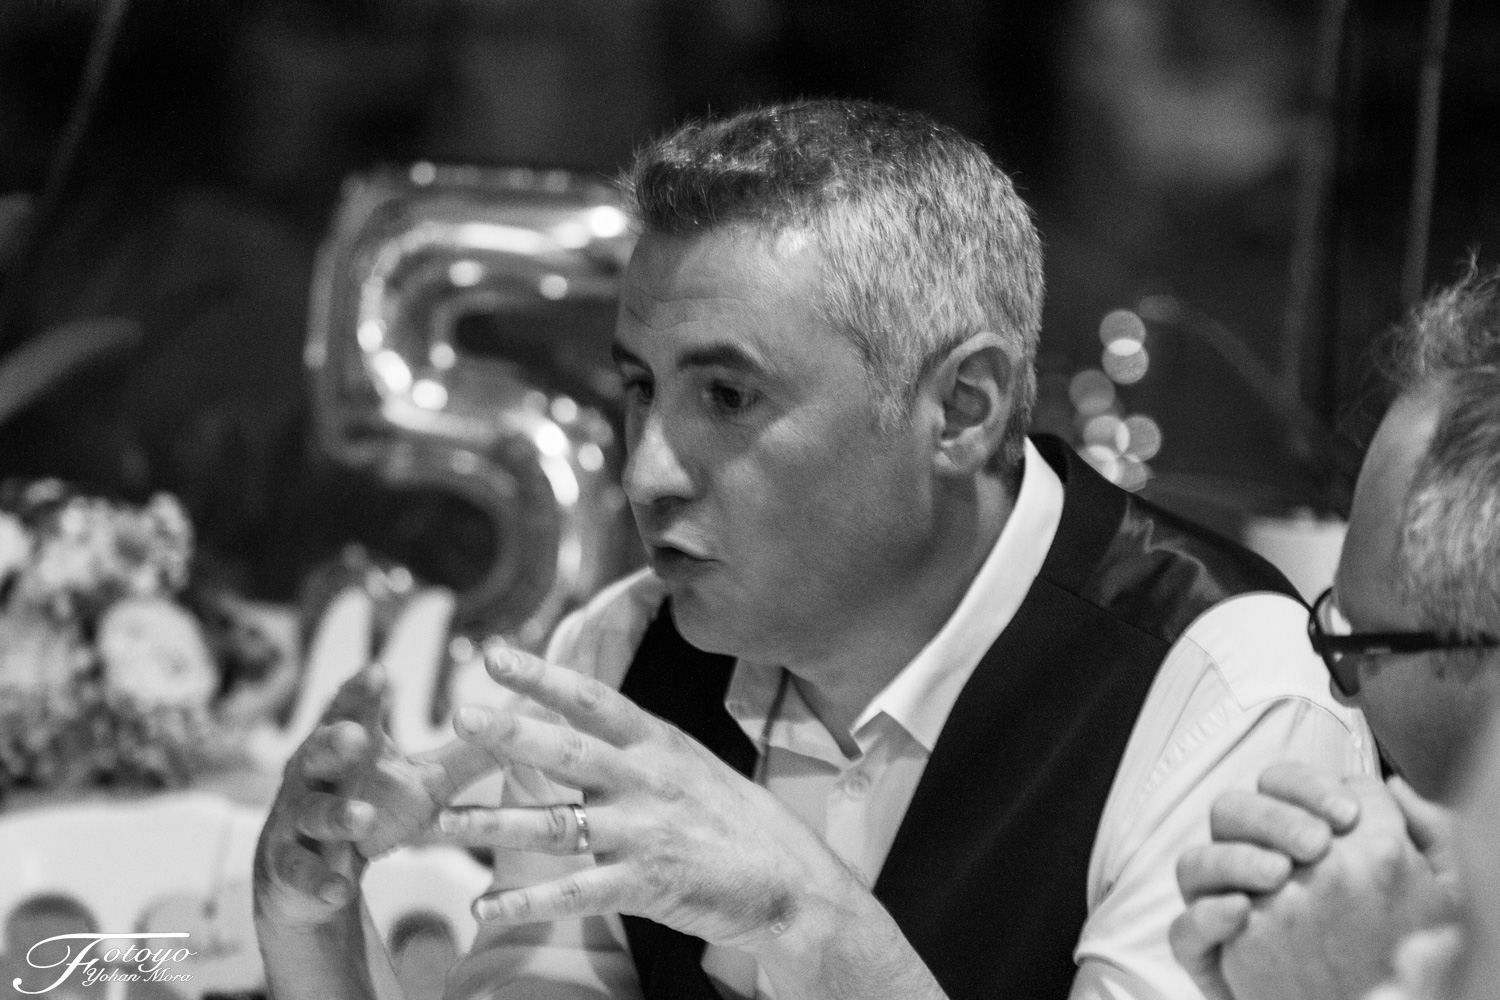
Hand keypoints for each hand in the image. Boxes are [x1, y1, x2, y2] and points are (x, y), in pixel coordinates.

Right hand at [254, 664, 504, 930]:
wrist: (316, 874)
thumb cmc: (377, 807)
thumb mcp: (429, 781)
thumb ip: (475, 755)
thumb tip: (533, 718)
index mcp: (349, 744)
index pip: (353, 709)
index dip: (362, 691)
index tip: (381, 672)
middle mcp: (315, 774)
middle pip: (319, 751)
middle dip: (335, 742)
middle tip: (356, 735)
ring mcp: (299, 820)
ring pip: (313, 812)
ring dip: (337, 815)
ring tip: (362, 817)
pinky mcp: (289, 867)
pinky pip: (301, 873)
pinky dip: (321, 881)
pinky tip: (340, 889)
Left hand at [433, 645, 864, 953]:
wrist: (791, 883)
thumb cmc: (736, 820)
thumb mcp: (691, 764)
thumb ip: (637, 747)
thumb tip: (582, 722)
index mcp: (657, 744)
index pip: (592, 700)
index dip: (542, 675)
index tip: (495, 653)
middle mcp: (646, 780)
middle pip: (567, 752)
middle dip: (511, 733)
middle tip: (460, 716)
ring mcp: (643, 832)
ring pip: (555, 825)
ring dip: (492, 826)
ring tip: (442, 824)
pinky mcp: (643, 883)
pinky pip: (573, 892)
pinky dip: (526, 901)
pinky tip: (485, 906)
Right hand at [1218, 776, 1447, 999]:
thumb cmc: (1400, 951)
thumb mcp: (1432, 893)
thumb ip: (1423, 835)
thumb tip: (1392, 787)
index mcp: (1291, 834)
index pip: (1278, 784)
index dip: (1305, 787)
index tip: (1346, 815)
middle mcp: (1249, 861)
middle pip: (1230, 810)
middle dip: (1271, 817)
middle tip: (1316, 845)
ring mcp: (1221, 906)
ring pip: (1195, 862)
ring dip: (1234, 858)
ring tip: (1279, 874)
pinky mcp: (1206, 955)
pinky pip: (1181, 929)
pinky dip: (1205, 915)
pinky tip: (1241, 912)